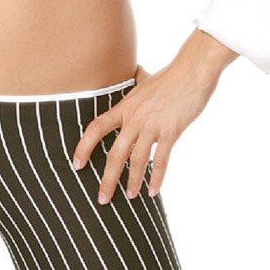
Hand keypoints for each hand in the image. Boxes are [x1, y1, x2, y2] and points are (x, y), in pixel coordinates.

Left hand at [70, 29, 239, 202]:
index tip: (76, 164)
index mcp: (125, 107)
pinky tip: (154, 191)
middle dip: (108, 179)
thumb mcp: (146, 78)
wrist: (192, 71)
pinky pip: (161, 160)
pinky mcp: (170, 131)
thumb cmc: (171, 75)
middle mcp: (134, 119)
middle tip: (102, 199)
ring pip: (137, 160)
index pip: (96, 128)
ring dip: (132, 181)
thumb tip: (136, 72)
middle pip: (115, 154)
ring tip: (130, 197)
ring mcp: (152, 126)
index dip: (84, 147)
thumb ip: (137, 80)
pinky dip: (157, 177)